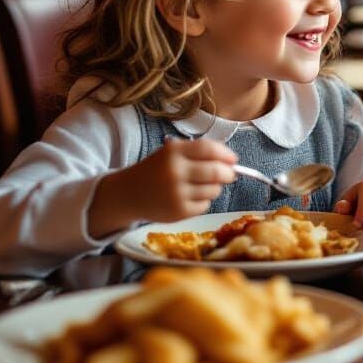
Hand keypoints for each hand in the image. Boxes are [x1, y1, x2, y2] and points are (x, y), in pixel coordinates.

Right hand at [89, 138, 236, 237]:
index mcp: (174, 152)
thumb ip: (200, 153)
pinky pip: (205, 205)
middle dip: (228, 173)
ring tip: (202, 185)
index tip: (234, 159)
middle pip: (216, 172)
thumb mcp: (172, 153)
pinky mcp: (178, 212)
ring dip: (214, 187)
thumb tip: (231, 162)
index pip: (209, 149)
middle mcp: (175, 172)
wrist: (128, 194)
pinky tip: (190, 197)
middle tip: (230, 174)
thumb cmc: (157, 170)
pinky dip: (203, 201)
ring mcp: (176, 194)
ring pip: (213, 190)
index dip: (225, 154)